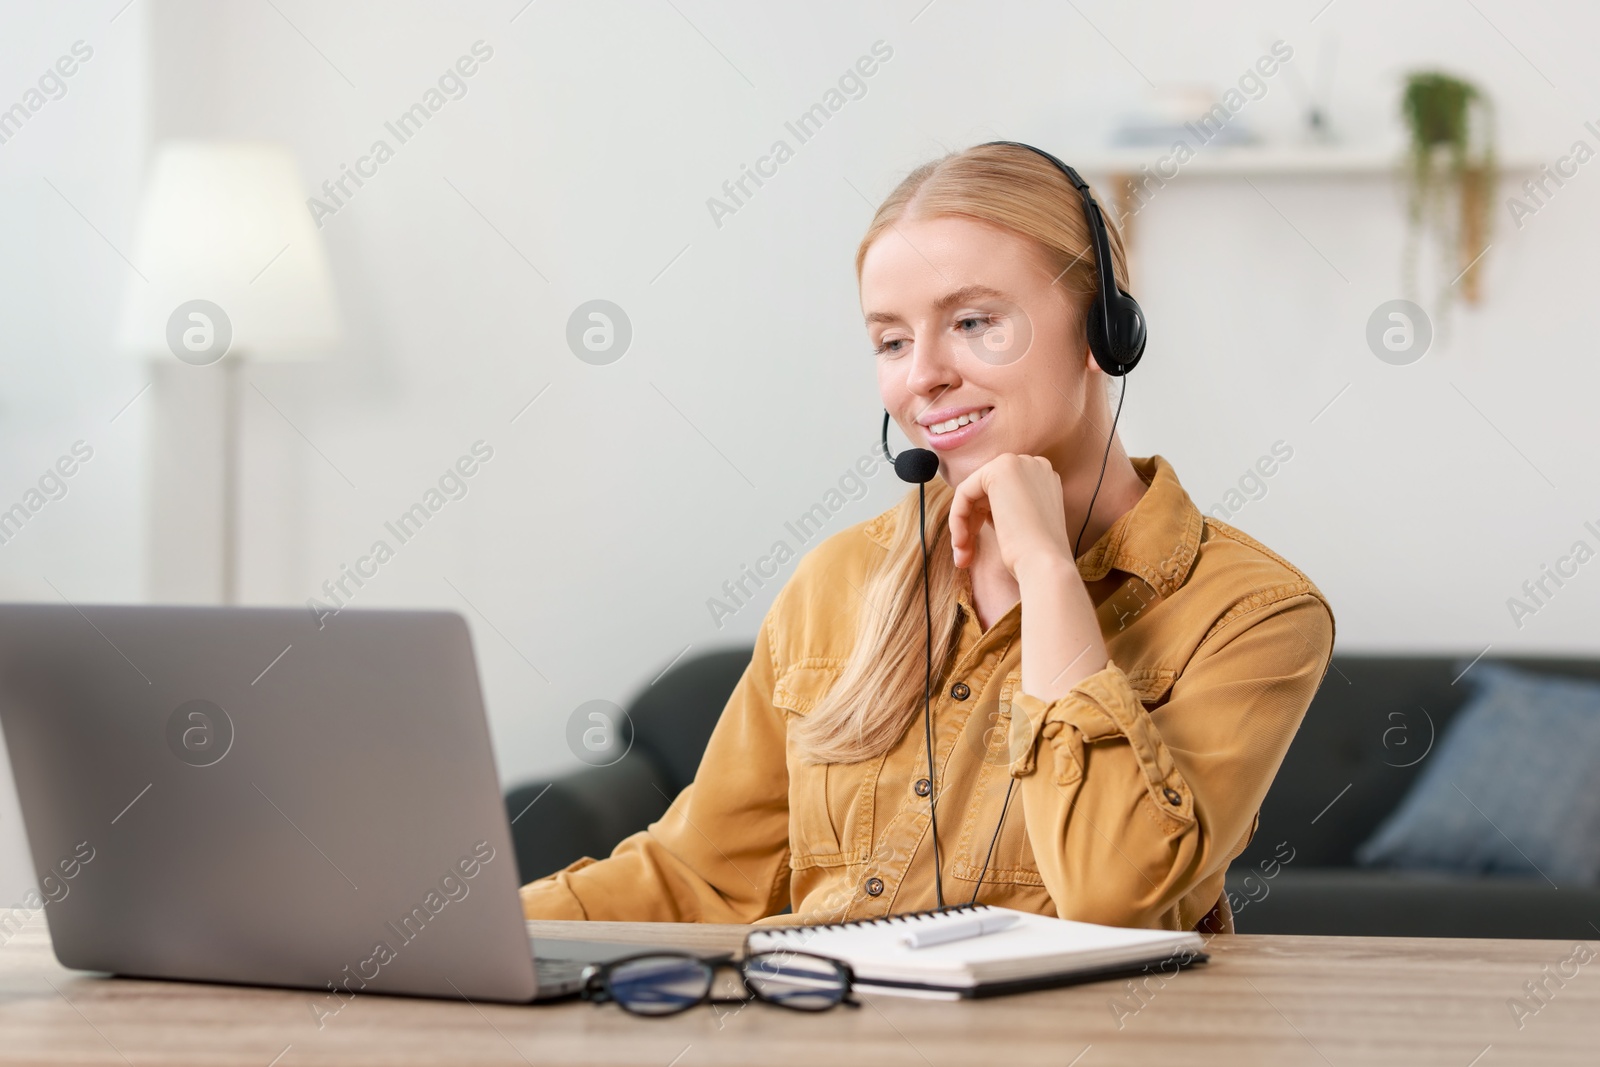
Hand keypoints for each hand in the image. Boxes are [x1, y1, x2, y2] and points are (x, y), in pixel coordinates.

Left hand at [948, 453, 1074, 576]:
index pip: (1001, 494)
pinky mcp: (1000, 470)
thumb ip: (1006, 509)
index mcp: (1043, 479)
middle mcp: (1033, 465)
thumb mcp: (1022, 527)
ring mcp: (1019, 463)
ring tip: (963, 556)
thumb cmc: (1036, 557)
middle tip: (964, 557)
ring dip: (963, 525)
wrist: (1045, 566)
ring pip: (972, 493)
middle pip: (984, 492)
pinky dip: (958, 518)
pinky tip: (961, 542)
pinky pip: (964, 492)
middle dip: (971, 524)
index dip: (984, 521)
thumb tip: (977, 509)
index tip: (975, 551)